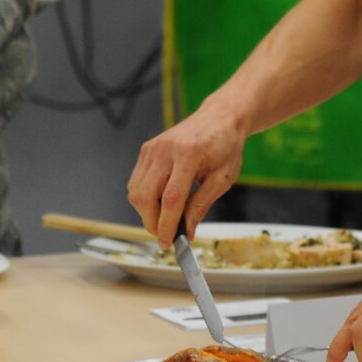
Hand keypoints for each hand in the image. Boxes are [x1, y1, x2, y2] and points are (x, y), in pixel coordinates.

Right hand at [128, 103, 247, 245]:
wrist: (219, 118)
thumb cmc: (225, 147)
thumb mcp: (222, 179)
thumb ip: (201, 205)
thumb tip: (187, 232)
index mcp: (188, 155)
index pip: (171, 199)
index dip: (167, 225)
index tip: (168, 242)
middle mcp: (165, 150)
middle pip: (146, 196)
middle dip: (152, 223)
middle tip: (166, 236)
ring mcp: (152, 148)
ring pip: (136, 191)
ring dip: (146, 212)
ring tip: (165, 219)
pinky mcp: (146, 149)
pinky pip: (136, 182)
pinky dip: (144, 198)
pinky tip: (160, 202)